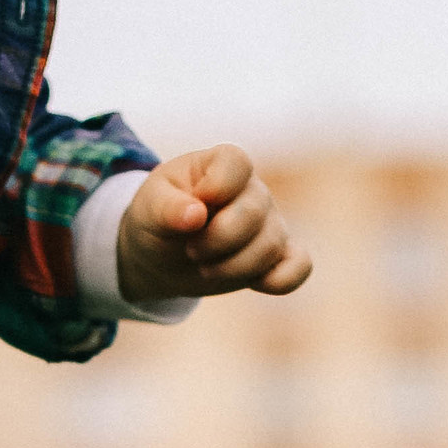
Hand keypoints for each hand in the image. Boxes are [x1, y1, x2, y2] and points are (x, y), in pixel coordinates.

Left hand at [116, 146, 311, 304]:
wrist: (161, 256)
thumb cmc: (157, 220)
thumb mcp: (148, 209)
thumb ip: (166, 207)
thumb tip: (196, 214)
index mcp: (222, 165)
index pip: (236, 163)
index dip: (217, 187)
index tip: (194, 208)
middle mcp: (253, 191)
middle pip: (253, 213)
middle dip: (217, 240)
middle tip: (191, 250)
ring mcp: (269, 223)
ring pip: (271, 246)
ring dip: (233, 266)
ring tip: (205, 267)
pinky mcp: (275, 257)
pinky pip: (299, 266)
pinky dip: (283, 279)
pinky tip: (255, 284)